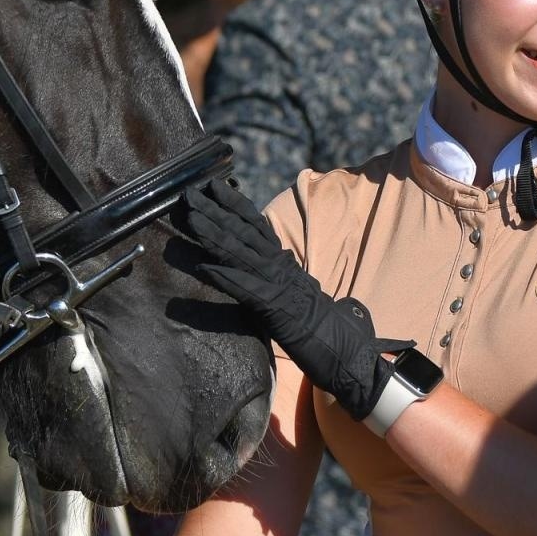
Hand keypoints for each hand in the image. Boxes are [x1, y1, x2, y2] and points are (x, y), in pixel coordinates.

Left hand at [181, 178, 415, 420]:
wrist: (348, 350)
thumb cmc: (325, 326)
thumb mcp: (299, 292)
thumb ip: (284, 276)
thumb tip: (273, 263)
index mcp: (285, 262)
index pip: (258, 225)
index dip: (235, 204)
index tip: (213, 185)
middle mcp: (281, 267)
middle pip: (244, 233)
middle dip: (215, 211)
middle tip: (189, 193)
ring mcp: (278, 286)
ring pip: (241, 254)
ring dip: (214, 235)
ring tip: (190, 219)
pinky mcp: (275, 310)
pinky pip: (246, 290)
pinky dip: (226, 277)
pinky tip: (205, 266)